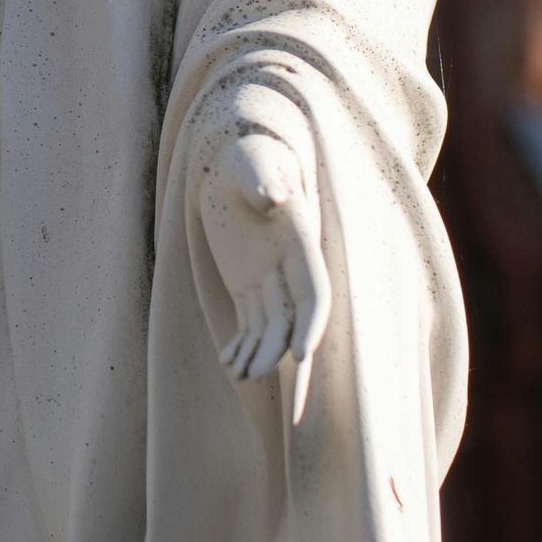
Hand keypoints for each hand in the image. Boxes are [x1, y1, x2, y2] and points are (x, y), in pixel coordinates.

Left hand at [197, 130, 330, 423]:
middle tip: (267, 385)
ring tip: (240, 376)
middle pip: (294, 321)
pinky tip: (227, 363)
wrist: (235, 160)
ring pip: (270, 329)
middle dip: (283, 355)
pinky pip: (249, 324)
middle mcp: (290, 268)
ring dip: (259, 356)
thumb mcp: (252, 162)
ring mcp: (269, 279)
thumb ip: (265, 178)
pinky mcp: (247, 285)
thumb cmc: (246, 156)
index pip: (314, 292)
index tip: (300, 353)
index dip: (311, 323)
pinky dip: (241, 345)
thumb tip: (274, 196)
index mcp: (300, 243)